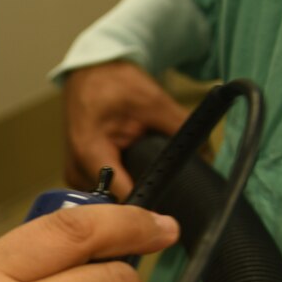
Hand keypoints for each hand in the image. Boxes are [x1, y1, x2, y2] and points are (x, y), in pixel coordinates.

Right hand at [62, 60, 189, 195]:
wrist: (90, 73)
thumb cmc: (112, 82)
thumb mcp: (152, 100)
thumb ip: (178, 127)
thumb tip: (206, 152)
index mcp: (90, 152)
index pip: (121, 196)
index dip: (149, 204)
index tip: (171, 207)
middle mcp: (77, 170)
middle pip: (115, 205)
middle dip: (144, 198)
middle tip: (168, 186)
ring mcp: (75, 175)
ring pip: (109, 203)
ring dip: (132, 194)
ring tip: (149, 176)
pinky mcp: (80, 175)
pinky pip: (104, 193)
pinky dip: (123, 185)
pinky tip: (134, 174)